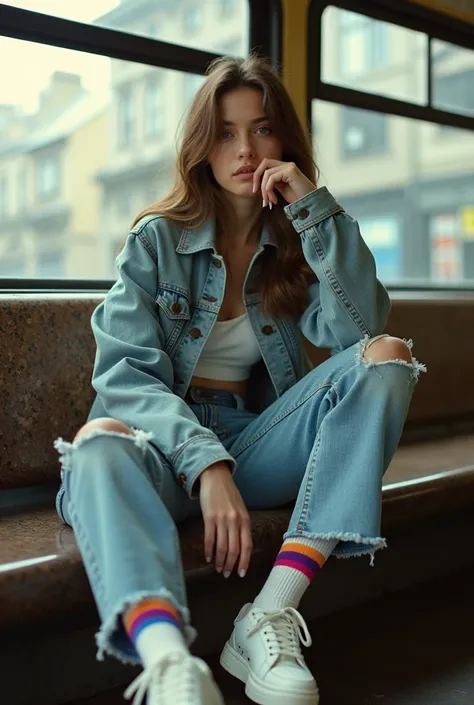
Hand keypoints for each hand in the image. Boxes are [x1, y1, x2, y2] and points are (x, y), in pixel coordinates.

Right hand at [199, 462, 252, 577]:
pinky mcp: (209, 517)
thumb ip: (241, 525)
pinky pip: (209, 538)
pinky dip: (209, 551)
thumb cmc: (228, 494)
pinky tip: (208, 558)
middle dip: (231, 565)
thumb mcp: (240, 509)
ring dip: (220, 561)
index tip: (241, 573)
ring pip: (222, 547)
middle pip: (234, 549)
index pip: (247, 545)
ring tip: (218, 568)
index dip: (244, 561)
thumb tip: (240, 547)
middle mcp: (235, 520)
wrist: (215, 477)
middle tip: (226, 574)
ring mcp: (222, 519)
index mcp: (245, 519)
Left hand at [253, 158, 316, 207]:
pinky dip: (269, 190)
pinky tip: (274, 200)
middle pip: (264, 163)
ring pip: (267, 174)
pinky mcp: (290, 171)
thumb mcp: (281, 189)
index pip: (266, 164)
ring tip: (269, 202)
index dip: (258, 176)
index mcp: (285, 167)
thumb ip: (272, 183)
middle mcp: (287, 164)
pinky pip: (272, 178)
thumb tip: (258, 182)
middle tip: (255, 192)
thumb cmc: (297, 198)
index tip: (255, 190)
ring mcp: (290, 166)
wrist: (310, 204)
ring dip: (264, 190)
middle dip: (257, 178)